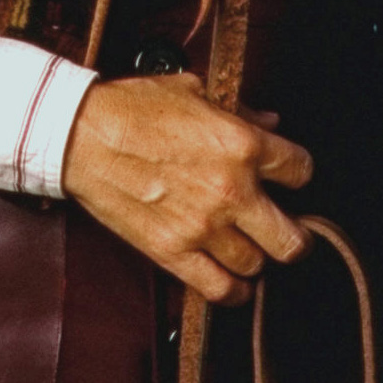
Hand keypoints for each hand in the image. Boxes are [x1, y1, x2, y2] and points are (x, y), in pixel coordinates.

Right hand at [61, 73, 312, 303]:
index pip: (301, 171)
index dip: (296, 174)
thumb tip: (270, 122)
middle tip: (283, 228)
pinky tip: (234, 282)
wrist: (82, 135)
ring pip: (257, 266)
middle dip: (294, 236)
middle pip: (293, 240)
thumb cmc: (134, 107)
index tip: (287, 178)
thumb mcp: (193, 92)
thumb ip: (239, 110)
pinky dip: (233, 291)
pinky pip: (220, 289)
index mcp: (241, 144)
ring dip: (255, 257)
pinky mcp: (173, 253)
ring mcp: (203, 227)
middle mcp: (231, 190)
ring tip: (247, 247)